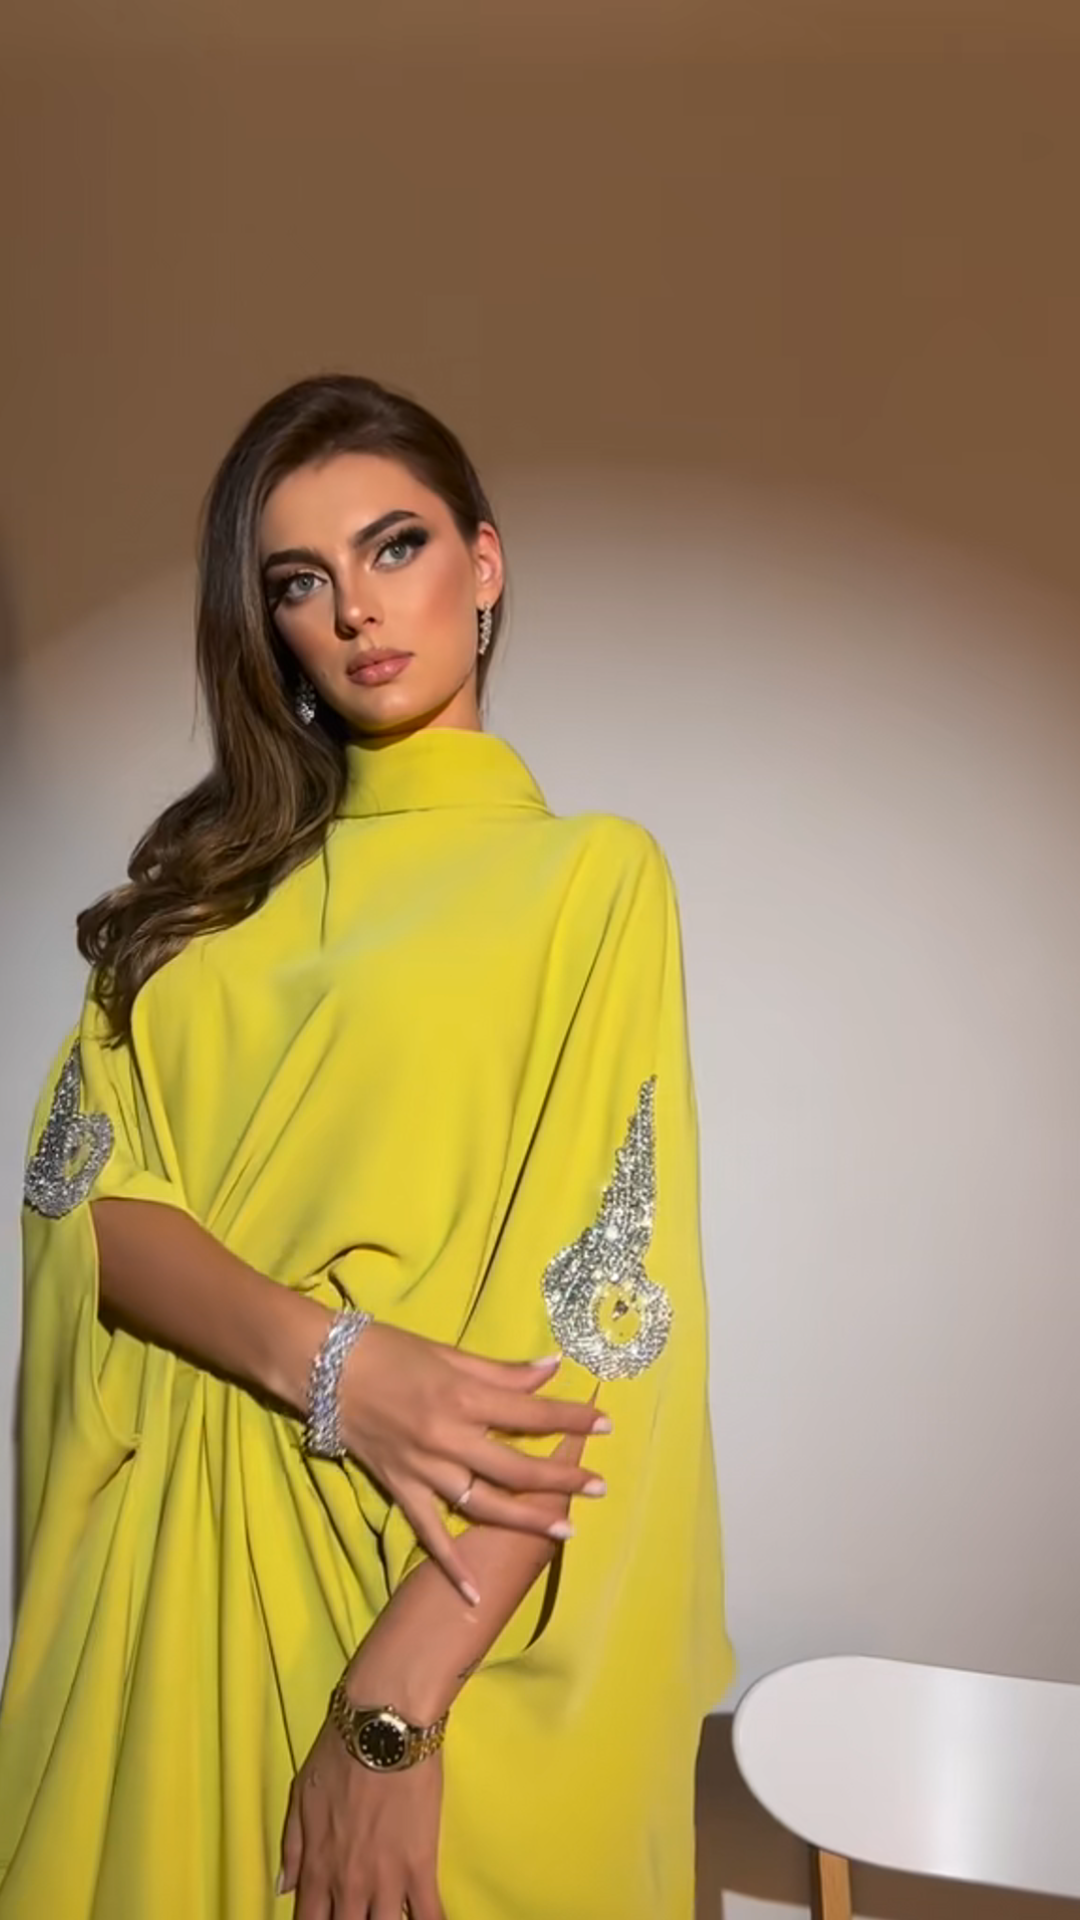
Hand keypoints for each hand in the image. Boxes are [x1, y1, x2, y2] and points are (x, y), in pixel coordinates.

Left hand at [279, 1719, 443, 1919]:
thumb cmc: (338, 1754)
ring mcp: (385, 1880)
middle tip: (361, 1912)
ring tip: (390, 1916)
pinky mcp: (420, 1867)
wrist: (381, 1729)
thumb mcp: (300, 1795)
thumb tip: (284, 1889)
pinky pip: (428, 1916)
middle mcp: (348, 1884)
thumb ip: (292, 1847)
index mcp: (316, 1868)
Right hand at [340, 1324, 609, 1598]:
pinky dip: (451, 1565)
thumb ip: (502, 1372)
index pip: (530, 1413)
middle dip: (561, 1479)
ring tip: (564, 1531)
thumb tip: (552, 1368)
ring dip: (525, 1520)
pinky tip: (474, 1594)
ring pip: (483, 1504)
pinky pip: (428, 1532)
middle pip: (515, 1467)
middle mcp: (448, 1438)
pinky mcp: (399, 1487)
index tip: (605, 1424)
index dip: (570, 1419)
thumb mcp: (449, 1353)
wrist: (324, 1366)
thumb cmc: (390, 1350)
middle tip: (599, 1488)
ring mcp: (423, 1468)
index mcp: (463, 1397)